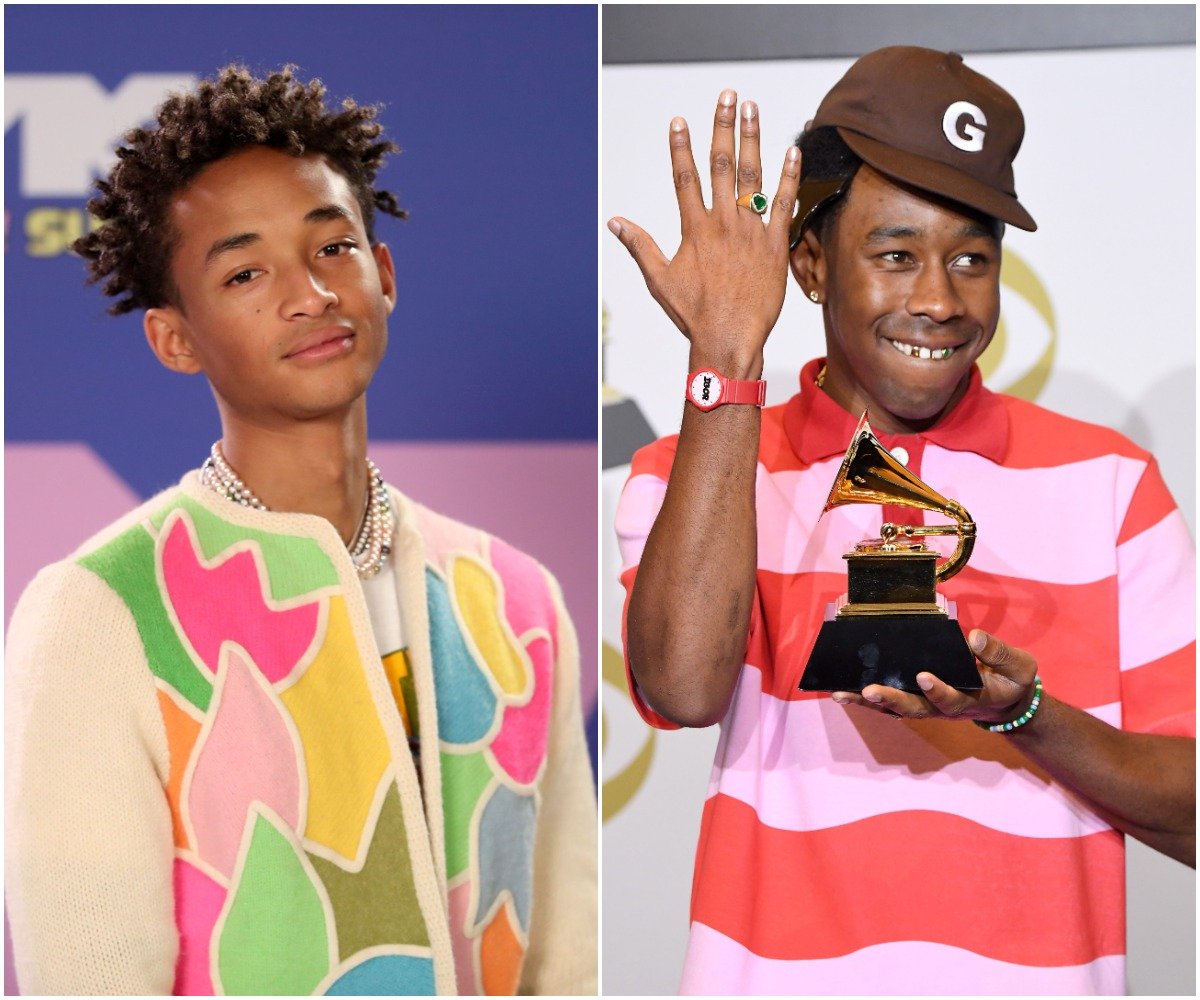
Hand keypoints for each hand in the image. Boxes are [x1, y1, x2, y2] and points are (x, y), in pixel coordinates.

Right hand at [607, 89, 801, 374]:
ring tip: (752, 109)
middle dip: (723, 127)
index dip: (681, 147)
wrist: (729, 340)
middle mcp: (723, 225)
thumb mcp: (659, 280)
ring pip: (752, 177)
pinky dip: (789, 177)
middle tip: (727, 97)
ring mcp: (751, 233)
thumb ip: (639, 246)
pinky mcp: (775, 247)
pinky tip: (792, 151)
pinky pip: (784, 205)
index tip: (679, 120)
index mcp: (694, 230)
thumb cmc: (694, 315)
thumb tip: (615, 223)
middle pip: (721, 165)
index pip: (685, 178)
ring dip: (752, 139)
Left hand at [832, 629, 1038, 724]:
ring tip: (841, 694)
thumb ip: (999, 653)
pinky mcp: (916, 700)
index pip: (951, 699)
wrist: (1006, 700)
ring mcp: (928, 706)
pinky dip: (866, 699)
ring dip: (868, 702)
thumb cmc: (1010, 679)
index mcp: (970, 699)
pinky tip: (843, 692)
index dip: (937, 690)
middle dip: (891, 700)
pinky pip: (889, 703)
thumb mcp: (1019, 666)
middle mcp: (944, 707)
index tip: (924, 676)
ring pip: (895, 709)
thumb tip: (974, 637)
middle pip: (915, 709)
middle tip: (868, 690)